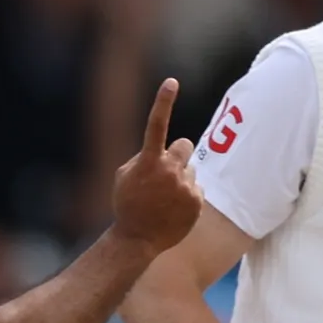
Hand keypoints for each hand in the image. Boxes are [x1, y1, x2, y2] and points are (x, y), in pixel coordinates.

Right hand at [110, 78, 203, 252]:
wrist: (138, 240)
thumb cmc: (128, 204)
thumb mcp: (125, 176)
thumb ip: (144, 158)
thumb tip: (163, 151)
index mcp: (148, 161)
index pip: (156, 125)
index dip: (163, 102)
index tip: (171, 82)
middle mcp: (169, 170)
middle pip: (185, 146)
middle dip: (178, 155)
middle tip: (166, 172)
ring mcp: (185, 186)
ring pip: (191, 169)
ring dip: (181, 177)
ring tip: (166, 199)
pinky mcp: (197, 201)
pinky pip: (196, 188)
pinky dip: (187, 196)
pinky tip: (173, 210)